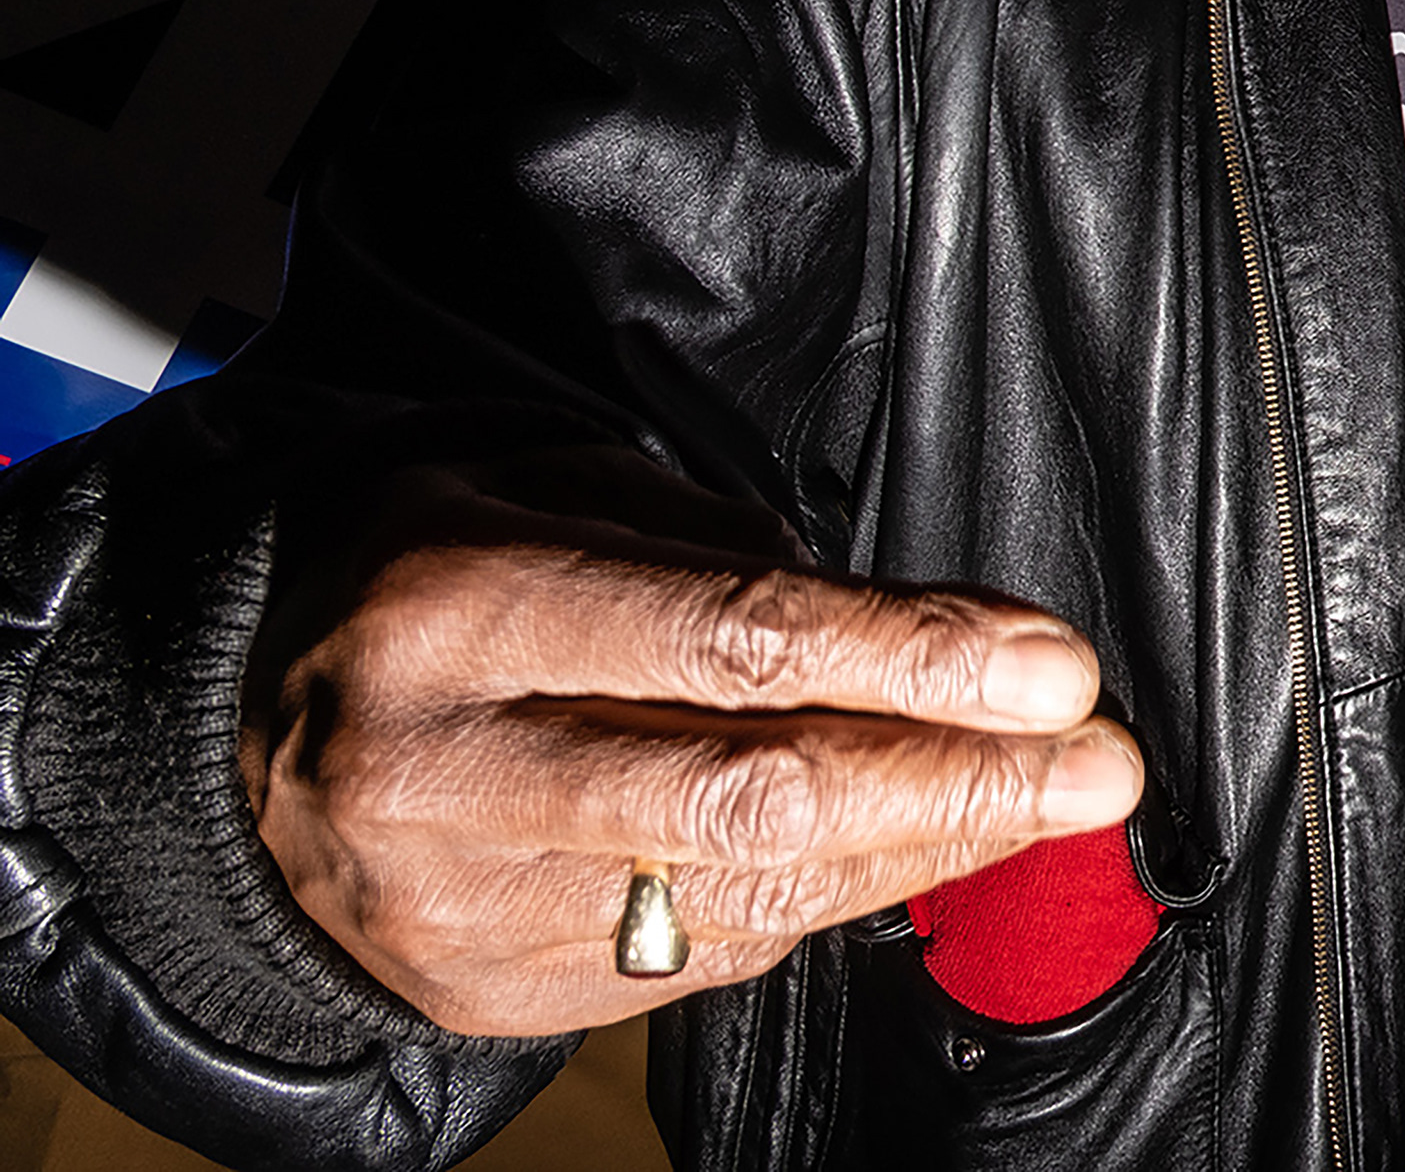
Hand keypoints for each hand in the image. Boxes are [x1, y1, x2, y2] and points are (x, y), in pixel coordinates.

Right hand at [247, 452, 1143, 1036]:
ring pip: (744, 894)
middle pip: (749, 795)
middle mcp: (449, 770)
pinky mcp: (489, 993)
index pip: (726, 641)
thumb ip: (721, 551)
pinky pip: (710, 954)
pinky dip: (840, 900)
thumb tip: (920, 624)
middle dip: (953, 782)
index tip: (1051, 667)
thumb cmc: (432, 578)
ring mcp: (462, 904)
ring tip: (1054, 804)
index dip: (909, 656)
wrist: (226, 739)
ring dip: (928, 849)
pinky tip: (929, 848)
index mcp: (461, 610)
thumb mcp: (551, 493)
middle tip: (1095, 765)